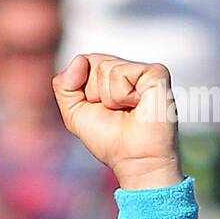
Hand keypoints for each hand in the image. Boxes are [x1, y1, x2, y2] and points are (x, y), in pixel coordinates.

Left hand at [52, 53, 181, 190]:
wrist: (134, 159)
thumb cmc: (109, 140)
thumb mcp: (74, 115)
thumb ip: (64, 87)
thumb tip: (79, 59)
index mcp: (110, 76)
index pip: (84, 62)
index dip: (84, 90)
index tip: (99, 109)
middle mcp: (127, 69)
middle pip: (93, 63)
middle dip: (95, 93)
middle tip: (114, 112)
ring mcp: (142, 69)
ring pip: (106, 68)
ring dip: (109, 98)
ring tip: (126, 110)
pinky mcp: (155, 72)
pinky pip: (121, 73)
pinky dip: (122, 95)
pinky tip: (136, 106)